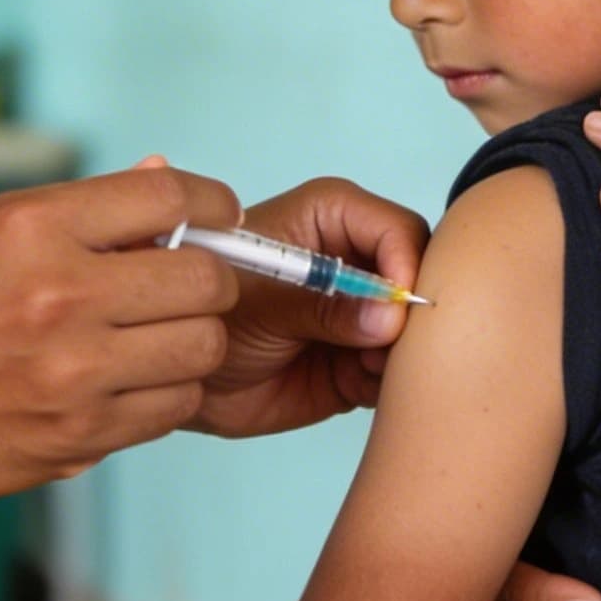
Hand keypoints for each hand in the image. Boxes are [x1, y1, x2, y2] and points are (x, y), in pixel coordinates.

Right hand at [0, 166, 240, 500]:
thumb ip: (89, 209)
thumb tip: (168, 177)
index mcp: (37, 227)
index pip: (171, 197)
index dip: (213, 203)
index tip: (219, 214)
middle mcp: (60, 295)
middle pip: (206, 280)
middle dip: (207, 279)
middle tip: (183, 286)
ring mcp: (73, 374)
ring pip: (203, 348)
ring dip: (190, 340)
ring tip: (154, 336)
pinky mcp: (79, 437)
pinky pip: (173, 407)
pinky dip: (164, 391)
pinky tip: (127, 379)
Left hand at [187, 176, 429, 438]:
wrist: (179, 375)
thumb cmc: (208, 311)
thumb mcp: (262, 299)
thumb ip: (325, 305)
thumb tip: (392, 317)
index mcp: (335, 218)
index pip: (398, 230)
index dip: (407, 264)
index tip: (400, 307)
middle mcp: (359, 261)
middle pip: (421, 279)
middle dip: (412, 314)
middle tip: (382, 346)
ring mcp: (363, 315)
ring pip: (416, 330)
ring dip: (401, 352)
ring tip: (360, 367)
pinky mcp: (360, 363)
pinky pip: (397, 373)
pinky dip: (387, 382)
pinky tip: (355, 383)